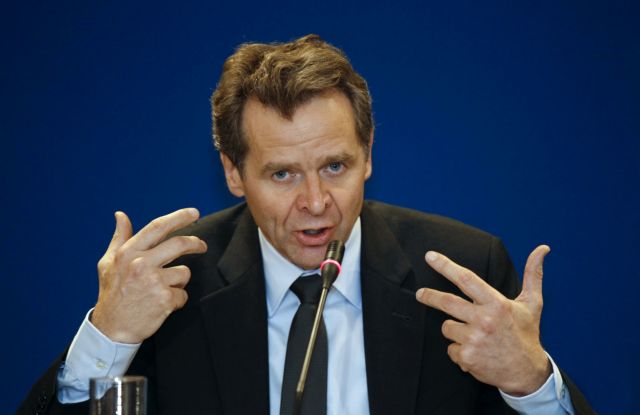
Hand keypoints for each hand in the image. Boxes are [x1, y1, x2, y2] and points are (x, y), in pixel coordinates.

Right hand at [91, 208, 207, 343]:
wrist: (112, 329)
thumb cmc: (112, 294)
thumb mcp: (108, 263)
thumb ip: (120, 238)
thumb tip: (121, 215)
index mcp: (128, 253)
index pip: (157, 227)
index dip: (178, 217)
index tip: (194, 213)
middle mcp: (141, 264)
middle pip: (179, 244)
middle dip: (195, 243)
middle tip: (201, 246)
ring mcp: (154, 282)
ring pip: (184, 272)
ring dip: (179, 280)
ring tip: (164, 289)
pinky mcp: (164, 299)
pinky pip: (183, 293)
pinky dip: (177, 299)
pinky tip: (163, 304)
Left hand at [415, 245, 551, 395]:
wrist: (527, 373)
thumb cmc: (526, 334)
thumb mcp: (532, 304)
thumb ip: (533, 274)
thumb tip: (543, 248)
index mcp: (496, 304)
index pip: (466, 279)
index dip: (445, 266)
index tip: (430, 257)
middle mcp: (484, 320)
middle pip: (446, 302)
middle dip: (429, 296)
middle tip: (420, 294)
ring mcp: (474, 340)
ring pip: (447, 327)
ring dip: (455, 330)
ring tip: (474, 336)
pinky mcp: (467, 357)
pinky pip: (450, 348)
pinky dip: (458, 350)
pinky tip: (475, 352)